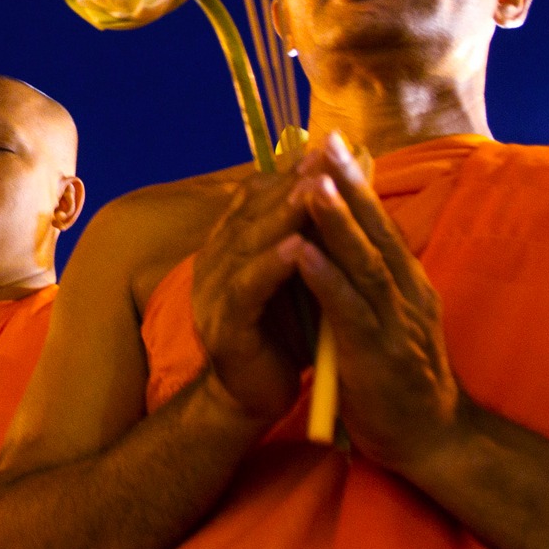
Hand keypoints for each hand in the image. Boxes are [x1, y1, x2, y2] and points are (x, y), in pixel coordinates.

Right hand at [189, 168, 313, 425]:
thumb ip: (303, 235)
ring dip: (283, 216)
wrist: (255, 397)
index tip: (324, 150)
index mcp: (228, 247)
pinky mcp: (224, 328)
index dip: (288, 173)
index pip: (254, 198)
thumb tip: (334, 183)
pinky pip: (248, 290)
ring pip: (248, 245)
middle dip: (290, 184)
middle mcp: (214, 263)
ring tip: (315, 190)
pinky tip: (298, 248)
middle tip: (323, 158)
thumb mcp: (294, 276)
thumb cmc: (282, 333)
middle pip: (251, 214)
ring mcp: (214, 295)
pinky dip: (272, 266)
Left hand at [285, 132, 470, 475]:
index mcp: (407, 282)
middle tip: (325, 142)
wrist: (432, 438)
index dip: (357, 182)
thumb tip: (349, 237)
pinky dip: (326, 279)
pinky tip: (303, 254)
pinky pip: (349, 311)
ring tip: (311, 185)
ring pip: (365, 263)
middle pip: (376, 229)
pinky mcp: (376, 355)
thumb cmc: (401, 375)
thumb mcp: (390, 317)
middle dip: (349, 184)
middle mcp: (406, 293)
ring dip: (337, 223)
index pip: (380, 222)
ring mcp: (394, 323)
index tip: (332, 142)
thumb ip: (374, 280)